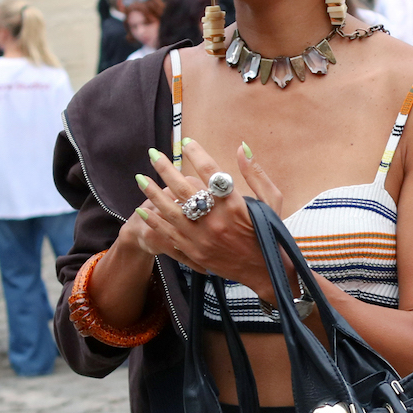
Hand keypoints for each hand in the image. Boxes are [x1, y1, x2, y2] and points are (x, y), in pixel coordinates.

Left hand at [134, 138, 286, 294]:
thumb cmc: (270, 234)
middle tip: (153, 154)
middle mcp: (216, 220)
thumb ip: (256, 174)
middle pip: (184, 188)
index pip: (211, 172)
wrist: (265, 271)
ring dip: (153, 193)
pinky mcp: (195, 251)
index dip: (196, 154)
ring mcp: (203, 237)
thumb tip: (242, 147)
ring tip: (140, 178)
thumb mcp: (272, 200)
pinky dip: (154, 221)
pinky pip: (169, 234)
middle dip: (166, 169)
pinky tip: (142, 209)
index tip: (185, 141)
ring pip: (171, 211)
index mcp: (235, 204)